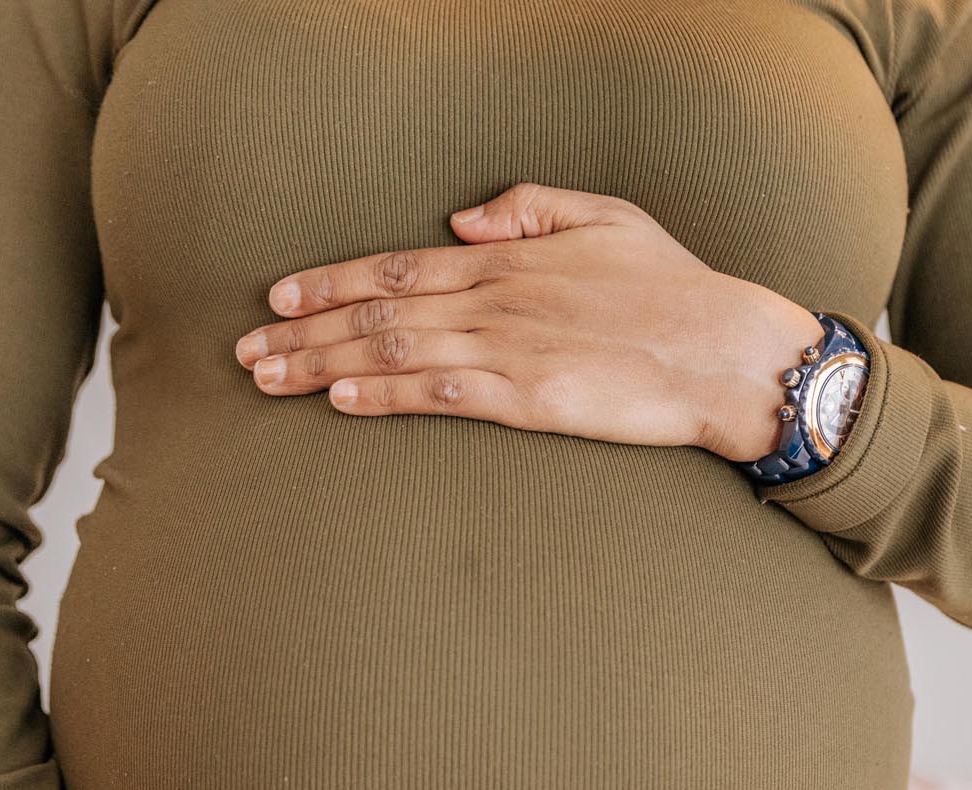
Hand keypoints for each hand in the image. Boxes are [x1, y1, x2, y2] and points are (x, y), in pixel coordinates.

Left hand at [232, 181, 826, 463]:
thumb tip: (459, 221)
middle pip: (377, 311)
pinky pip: (440, 394)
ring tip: (269, 379)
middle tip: (246, 351)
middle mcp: (496, 298)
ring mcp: (509, 349)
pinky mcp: (530, 398)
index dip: (331, 280)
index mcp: (509, 257)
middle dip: (303, 329)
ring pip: (394, 351)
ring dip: (323, 365)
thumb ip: (528, 208)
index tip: (278, 295)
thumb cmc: (674, 286)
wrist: (726, 350)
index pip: (399, 267)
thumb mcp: (606, 217)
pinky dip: (384, 394)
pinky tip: (341, 400)